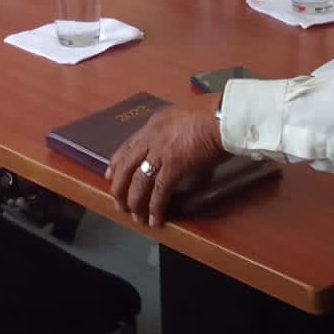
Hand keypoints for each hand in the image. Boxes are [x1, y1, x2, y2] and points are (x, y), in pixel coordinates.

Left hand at [107, 107, 229, 227]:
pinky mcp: (174, 167)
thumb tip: (174, 142)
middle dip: (119, 188)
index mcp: (153, 125)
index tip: (110, 176)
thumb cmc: (211, 114)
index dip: (116, 164)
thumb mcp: (182, 115)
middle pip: (126, 167)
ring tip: (135, 217)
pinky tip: (155, 219)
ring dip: (135, 203)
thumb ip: (172, 129)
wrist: (223, 116)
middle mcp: (151, 138)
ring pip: (138, 182)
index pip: (127, 146)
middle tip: (119, 204)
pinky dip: (155, 208)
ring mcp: (160, 153)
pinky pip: (159, 192)